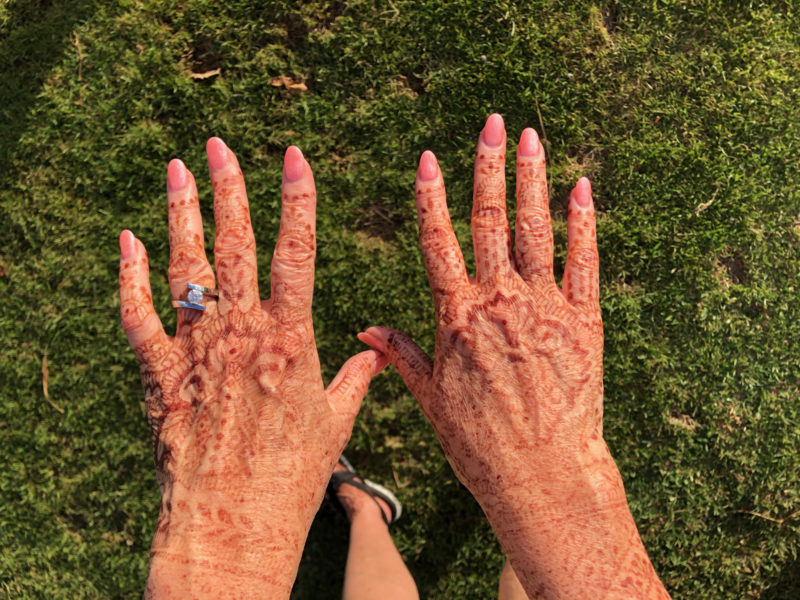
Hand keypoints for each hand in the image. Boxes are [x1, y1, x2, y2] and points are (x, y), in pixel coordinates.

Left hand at [119, 139, 382, 597]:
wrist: (233, 524)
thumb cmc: (292, 477)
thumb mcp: (333, 424)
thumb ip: (355, 380)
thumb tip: (376, 353)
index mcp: (292, 339)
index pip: (297, 252)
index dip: (296, 200)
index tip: (294, 158)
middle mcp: (243, 333)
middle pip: (235, 245)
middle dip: (229, 189)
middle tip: (220, 145)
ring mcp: (198, 349)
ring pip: (185, 266)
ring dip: (180, 213)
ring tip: (177, 170)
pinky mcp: (161, 373)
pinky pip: (138, 315)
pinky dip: (130, 276)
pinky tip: (127, 241)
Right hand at [360, 114, 668, 598]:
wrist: (543, 475)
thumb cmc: (480, 443)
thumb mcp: (430, 398)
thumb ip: (401, 353)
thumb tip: (364, 327)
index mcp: (457, 316)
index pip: (438, 241)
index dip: (432, 197)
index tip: (429, 159)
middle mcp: (499, 301)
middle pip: (490, 220)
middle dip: (489, 167)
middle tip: (492, 123)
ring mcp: (544, 308)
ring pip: (536, 230)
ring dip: (533, 180)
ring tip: (532, 137)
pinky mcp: (583, 321)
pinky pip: (584, 262)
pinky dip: (584, 224)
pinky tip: (582, 189)